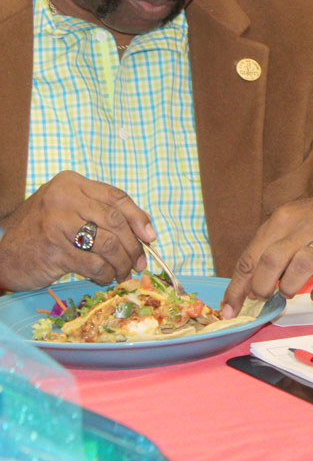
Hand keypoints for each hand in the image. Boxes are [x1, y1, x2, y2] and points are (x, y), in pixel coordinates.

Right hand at [0, 171, 152, 290]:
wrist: (5, 255)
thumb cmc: (44, 230)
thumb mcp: (70, 209)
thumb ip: (101, 211)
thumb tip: (146, 229)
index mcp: (71, 183)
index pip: (116, 197)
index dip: (138, 218)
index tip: (151, 236)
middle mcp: (64, 199)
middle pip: (115, 221)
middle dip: (133, 245)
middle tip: (140, 262)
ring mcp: (57, 224)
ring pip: (108, 245)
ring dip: (121, 263)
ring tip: (124, 272)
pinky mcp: (54, 251)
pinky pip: (93, 264)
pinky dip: (105, 274)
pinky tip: (104, 277)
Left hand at [220, 193, 312, 317]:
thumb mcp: (290, 225)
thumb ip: (266, 252)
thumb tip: (244, 291)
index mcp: (284, 219)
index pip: (251, 257)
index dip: (237, 288)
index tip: (230, 309)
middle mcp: (306, 228)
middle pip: (272, 260)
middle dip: (262, 287)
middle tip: (265, 297)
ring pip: (301, 266)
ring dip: (289, 286)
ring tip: (290, 291)